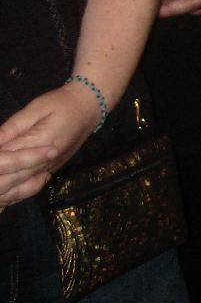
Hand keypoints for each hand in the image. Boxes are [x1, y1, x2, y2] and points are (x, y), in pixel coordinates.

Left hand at [0, 83, 102, 207]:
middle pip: (11, 180)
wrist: (90, 107)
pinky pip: (29, 189)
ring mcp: (48, 169)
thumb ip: (12, 128)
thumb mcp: (35, 108)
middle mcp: (45, 162)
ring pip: (19, 190)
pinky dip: (13, 196)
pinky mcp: (51, 171)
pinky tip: (2, 199)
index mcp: (40, 143)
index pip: (6, 160)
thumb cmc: (61, 103)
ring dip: (3, 193)